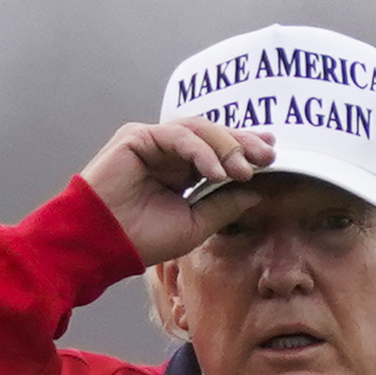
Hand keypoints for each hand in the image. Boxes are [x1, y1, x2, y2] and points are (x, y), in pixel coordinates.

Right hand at [79, 120, 273, 264]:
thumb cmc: (142, 238)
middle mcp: (169, 153)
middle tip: (268, 155)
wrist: (103, 243)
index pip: (218, 152)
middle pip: (213, 135)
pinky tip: (217, 172)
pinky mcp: (138, 137)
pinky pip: (178, 136)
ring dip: (226, 147)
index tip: (272, 156)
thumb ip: (225, 204)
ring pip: (199, 131)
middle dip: (243, 143)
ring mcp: (152, 142)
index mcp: (181, 171)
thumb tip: (258, 191)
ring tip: (244, 169)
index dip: (245, 150)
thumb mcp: (196, 224)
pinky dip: (201, 151)